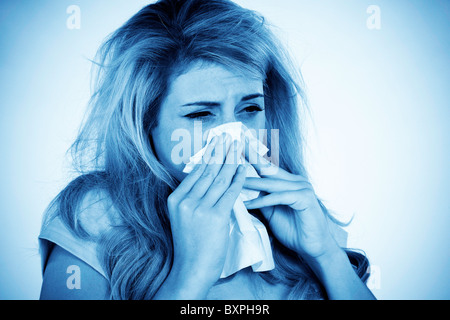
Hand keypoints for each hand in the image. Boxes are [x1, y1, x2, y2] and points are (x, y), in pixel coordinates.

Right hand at [167, 134, 245, 287]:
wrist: (193, 269)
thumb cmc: (190, 244)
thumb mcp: (183, 217)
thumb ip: (192, 198)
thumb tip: (206, 178)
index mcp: (176, 199)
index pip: (196, 171)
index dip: (208, 154)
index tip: (216, 142)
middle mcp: (185, 201)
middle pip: (207, 170)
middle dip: (220, 151)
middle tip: (228, 135)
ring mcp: (200, 209)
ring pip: (219, 178)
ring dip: (231, 160)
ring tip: (238, 146)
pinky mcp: (215, 217)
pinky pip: (230, 192)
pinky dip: (238, 179)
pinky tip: (244, 168)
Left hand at [242, 137, 338, 259]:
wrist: (313, 246)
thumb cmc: (293, 230)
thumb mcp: (271, 212)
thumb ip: (261, 198)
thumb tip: (243, 190)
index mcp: (289, 181)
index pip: (267, 167)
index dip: (253, 157)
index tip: (239, 148)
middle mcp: (296, 181)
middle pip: (269, 169)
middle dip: (252, 159)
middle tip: (236, 150)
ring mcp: (302, 188)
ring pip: (272, 183)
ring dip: (252, 183)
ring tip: (236, 181)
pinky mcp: (305, 198)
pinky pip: (279, 197)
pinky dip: (263, 200)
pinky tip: (249, 203)